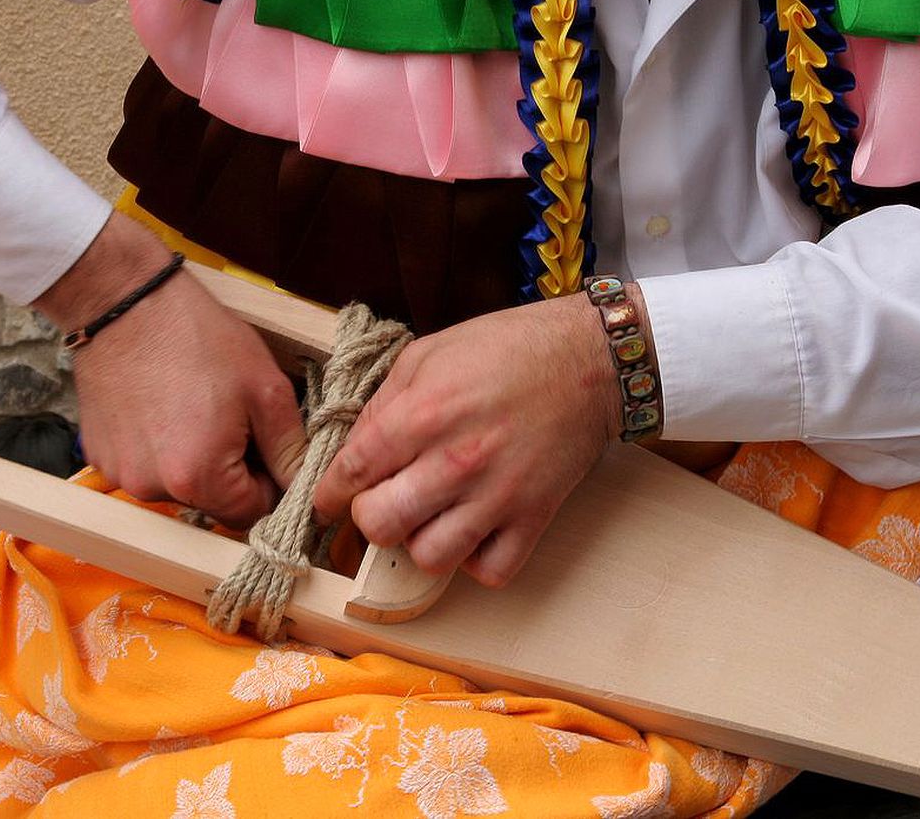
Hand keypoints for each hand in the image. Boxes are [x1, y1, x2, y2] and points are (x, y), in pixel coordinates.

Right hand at [35, 214, 304, 527]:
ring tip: (196, 408)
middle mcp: (153, 489)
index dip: (269, 484)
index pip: (252, 514)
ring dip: (196, 461)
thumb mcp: (265, 390)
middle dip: (233, 472)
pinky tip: (165, 409)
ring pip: (180, 488)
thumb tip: (304, 488)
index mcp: (199, 478)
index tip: (267, 447)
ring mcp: (120, 475)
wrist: (126, 303)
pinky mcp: (100, 458)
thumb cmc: (199, 338)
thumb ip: (289, 450)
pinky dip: (161, 450)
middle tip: (234, 419)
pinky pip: (147, 469)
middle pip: (213, 504)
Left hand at [313, 291, 628, 586]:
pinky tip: (473, 530)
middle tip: (384, 500)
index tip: (331, 499)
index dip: (330, 493)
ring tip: (430, 516)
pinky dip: (475, 560)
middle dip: (371, 516)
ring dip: (421, 541)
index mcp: (422, 413)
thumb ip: (384, 402)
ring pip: (430, 558)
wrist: (589, 357)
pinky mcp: (534, 516)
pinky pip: (490, 571)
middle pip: (380, 525)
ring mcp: (497, 494)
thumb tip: (352, 450)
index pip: (350, 474)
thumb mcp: (428, 353)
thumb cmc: (507, 348)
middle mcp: (455, 460)